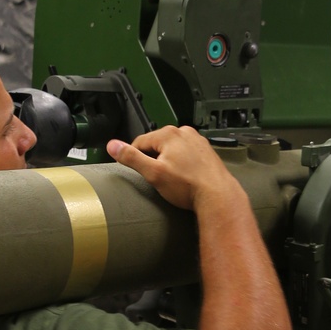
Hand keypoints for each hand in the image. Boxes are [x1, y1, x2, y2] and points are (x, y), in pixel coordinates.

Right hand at [107, 126, 239, 212]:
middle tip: (157, 178)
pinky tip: (184, 178)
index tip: (135, 170)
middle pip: (157, 145)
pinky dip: (182, 164)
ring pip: (172, 150)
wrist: (217, 196)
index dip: (134, 157)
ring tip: (173, 180)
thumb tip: (113, 146)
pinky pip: (186, 155)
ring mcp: (197, 142)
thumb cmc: (188, 186)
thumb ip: (131, 158)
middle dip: (154, 160)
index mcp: (169, 134)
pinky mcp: (205, 152)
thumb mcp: (153, 173)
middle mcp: (184, 133)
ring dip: (168, 162)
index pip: (140, 142)